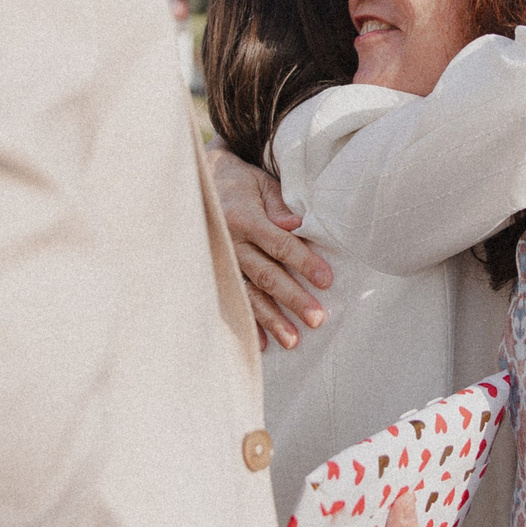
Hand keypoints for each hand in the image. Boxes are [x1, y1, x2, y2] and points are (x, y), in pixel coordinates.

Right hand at [206, 146, 332, 348]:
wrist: (199, 184)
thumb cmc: (240, 183)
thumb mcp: (260, 183)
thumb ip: (279, 204)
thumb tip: (298, 224)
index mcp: (244, 218)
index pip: (279, 244)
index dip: (304, 262)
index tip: (326, 280)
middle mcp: (229, 243)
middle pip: (266, 274)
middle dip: (292, 298)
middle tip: (316, 318)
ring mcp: (219, 261)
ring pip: (249, 294)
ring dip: (271, 319)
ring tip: (292, 340)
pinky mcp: (215, 273)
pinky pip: (232, 300)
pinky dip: (246, 322)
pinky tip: (261, 343)